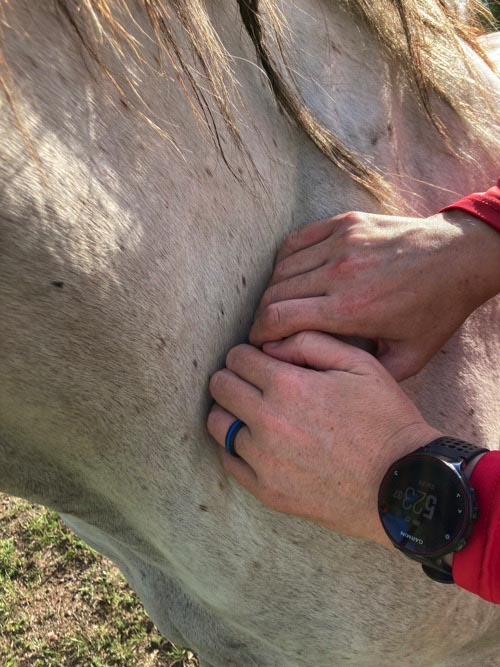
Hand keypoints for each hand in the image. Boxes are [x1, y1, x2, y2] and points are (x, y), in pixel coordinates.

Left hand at [208, 332, 439, 546]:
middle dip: (233, 377)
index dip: (246, 354)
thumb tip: (269, 346)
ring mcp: (264, 460)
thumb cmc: (386, 419)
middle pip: (219, 387)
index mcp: (287, 385)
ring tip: (254, 412)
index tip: (260, 361)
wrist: (402, 484)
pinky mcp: (267, 490)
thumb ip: (310, 342)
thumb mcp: (360, 364)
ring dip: (231, 411)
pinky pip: (229, 461)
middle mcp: (267, 421)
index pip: (236, 358)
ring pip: (218, 423)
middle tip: (253, 383)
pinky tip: (257, 442)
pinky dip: (236, 447)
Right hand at [250, 210, 499, 379]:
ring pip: (281, 268)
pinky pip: (296, 240)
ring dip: (272, 290)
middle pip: (273, 294)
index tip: (258, 344)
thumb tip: (326, 379)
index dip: (259, 334)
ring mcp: (341, 243)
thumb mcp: (409, 357)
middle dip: (260, 316)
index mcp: (350, 309)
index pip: (278, 318)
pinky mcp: (344, 224)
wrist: (459, 258)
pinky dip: (285, 260)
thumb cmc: (434, 309)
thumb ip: (366, 373)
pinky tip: (290, 275)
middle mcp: (340, 273)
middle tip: (265, 329)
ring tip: (278, 305)